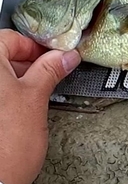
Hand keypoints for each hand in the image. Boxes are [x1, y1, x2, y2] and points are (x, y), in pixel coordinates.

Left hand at [0, 29, 79, 183]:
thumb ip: (49, 70)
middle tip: (50, 75)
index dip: (35, 48)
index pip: (9, 39)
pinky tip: (19, 106)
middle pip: (1, 56)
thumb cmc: (7, 144)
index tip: (53, 59)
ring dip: (17, 78)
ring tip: (36, 93)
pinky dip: (7, 94)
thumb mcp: (35, 99)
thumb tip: (65, 56)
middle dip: (27, 63)